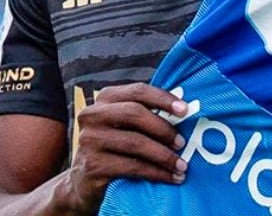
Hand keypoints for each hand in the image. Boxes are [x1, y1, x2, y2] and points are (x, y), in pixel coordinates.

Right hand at [65, 83, 188, 210]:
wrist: (84, 181)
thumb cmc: (116, 147)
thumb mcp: (126, 125)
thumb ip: (148, 113)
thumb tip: (187, 110)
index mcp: (105, 99)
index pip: (138, 91)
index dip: (163, 99)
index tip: (185, 110)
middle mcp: (92, 115)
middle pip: (135, 114)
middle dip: (164, 128)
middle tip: (182, 143)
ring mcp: (89, 140)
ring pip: (135, 143)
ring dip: (164, 156)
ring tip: (182, 165)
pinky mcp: (92, 165)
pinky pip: (132, 167)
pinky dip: (156, 172)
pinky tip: (170, 178)